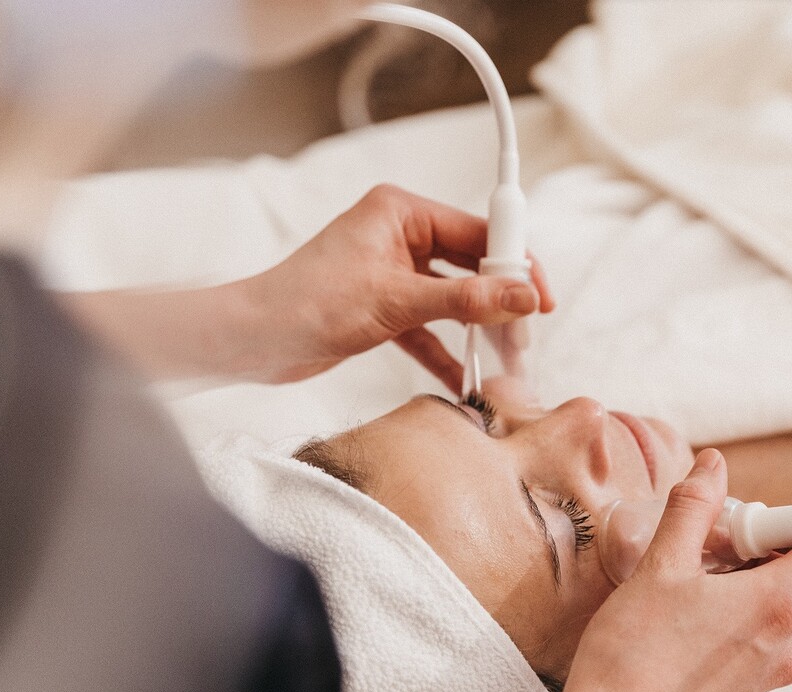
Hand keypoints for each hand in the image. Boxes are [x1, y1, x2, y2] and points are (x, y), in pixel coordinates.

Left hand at [233, 184, 553, 384]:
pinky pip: (430, 327)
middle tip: (526, 336)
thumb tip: (520, 295)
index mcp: (401, 212)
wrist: (252, 341)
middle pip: (472, 264)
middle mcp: (399, 236)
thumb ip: (464, 299)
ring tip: (505, 361)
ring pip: (454, 299)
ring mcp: (392, 273)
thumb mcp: (395, 301)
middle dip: (501, 302)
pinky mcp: (383, 308)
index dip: (515, 263)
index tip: (540, 296)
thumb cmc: (305, 303)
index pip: (479, 229)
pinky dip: (447, 350)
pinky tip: (466, 378)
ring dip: (478, 330)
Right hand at [563, 450, 791, 691]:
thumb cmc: (634, 655)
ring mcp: (775, 669)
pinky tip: (700, 609)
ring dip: (768, 580)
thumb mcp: (659, 567)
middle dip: (784, 548)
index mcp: (777, 604)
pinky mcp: (755, 686)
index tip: (755, 519)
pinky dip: (753, 612)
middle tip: (726, 543)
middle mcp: (789, 641)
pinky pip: (776, 636)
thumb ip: (693, 509)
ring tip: (708, 576)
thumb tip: (713, 468)